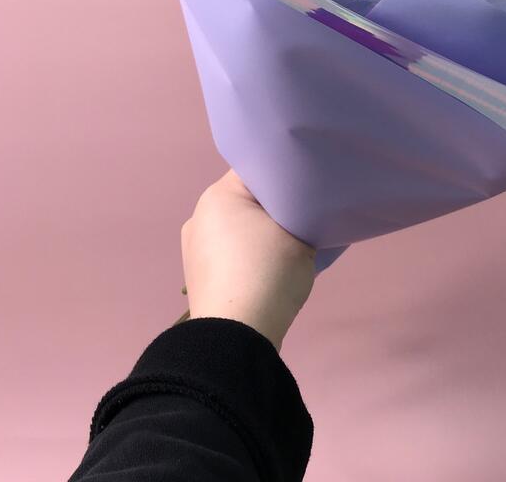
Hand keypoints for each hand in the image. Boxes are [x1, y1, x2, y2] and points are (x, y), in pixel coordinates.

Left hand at [180, 169, 315, 349]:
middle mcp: (200, 215)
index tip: (311, 183)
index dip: (288, 173)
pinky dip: (250, 253)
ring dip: (262, 230)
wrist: (237, 337)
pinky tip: (270, 266)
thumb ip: (306, 211)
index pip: (259, 168)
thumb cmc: (268, 272)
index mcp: (219, 195)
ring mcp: (194, 247)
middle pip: (247, 198)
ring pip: (239, 225)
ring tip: (290, 244)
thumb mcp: (301, 233)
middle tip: (306, 214)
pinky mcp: (198, 275)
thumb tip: (308, 208)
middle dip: (276, 205)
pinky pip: (230, 250)